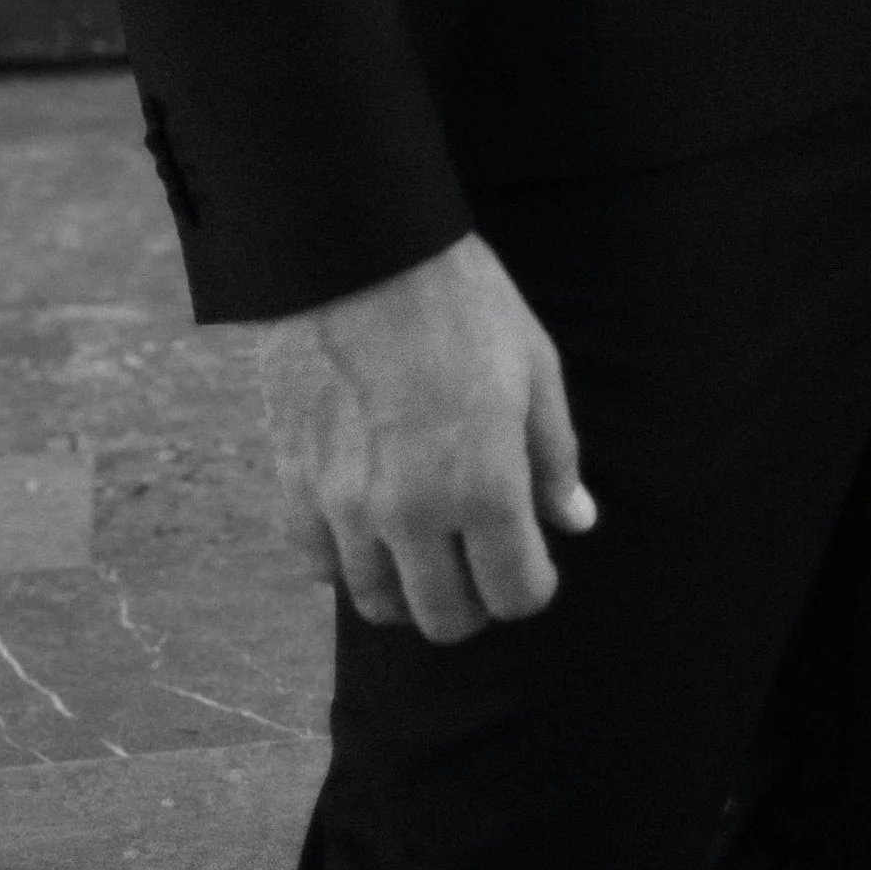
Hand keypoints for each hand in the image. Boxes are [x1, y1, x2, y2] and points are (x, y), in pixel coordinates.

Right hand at [255, 232, 596, 643]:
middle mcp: (413, 514)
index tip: (533, 561)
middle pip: (445, 619)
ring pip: (377, 603)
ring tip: (425, 551)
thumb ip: (554, 457)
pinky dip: (346, 560)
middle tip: (480, 564)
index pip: (515, 593)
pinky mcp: (296, 482)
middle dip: (474, 603)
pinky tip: (367, 526)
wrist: (359, 250)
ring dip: (409, 590)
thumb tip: (575, 520)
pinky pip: (318, 562)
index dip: (533, 584)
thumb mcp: (534, 366)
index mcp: (484, 486)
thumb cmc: (459, 300)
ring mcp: (345, 505)